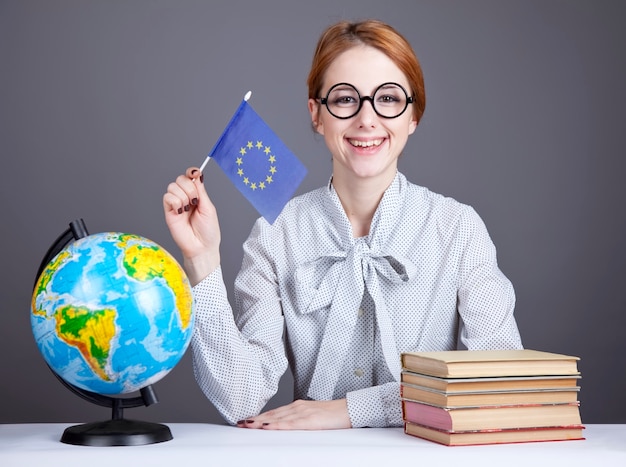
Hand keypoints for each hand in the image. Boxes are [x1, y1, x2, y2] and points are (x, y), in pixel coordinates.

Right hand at [163, 167, 220, 284]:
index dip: (191, 172)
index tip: (195, 173)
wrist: (201, 246)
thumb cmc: (208, 231)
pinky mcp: (168, 211)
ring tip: (188, 209)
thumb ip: (201, 191)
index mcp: (197, 195)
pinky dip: (175, 202)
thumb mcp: (208, 207)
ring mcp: (176, 204)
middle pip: (180, 179)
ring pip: (173, 186)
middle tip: (195, 201)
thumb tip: (197, 175)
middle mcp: (185, 197)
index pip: (190, 177)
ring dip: (183, 196)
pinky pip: (167, 197)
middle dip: (189, 188)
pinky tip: (180, 212)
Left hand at [236, 399, 351, 429]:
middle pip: (272, 414)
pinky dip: (277, 424)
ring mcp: (303, 412)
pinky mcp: (310, 420)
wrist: (350, 410)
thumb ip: (299, 420)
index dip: (259, 416)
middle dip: (256, 419)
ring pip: (278, 417)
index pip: (274, 412)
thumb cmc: (334, 415)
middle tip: (240, 423)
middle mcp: (298, 407)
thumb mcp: (313, 416)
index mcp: (298, 406)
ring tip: (248, 425)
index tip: (246, 420)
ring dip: (261, 421)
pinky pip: (290, 423)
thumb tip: (287, 426)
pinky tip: (268, 426)